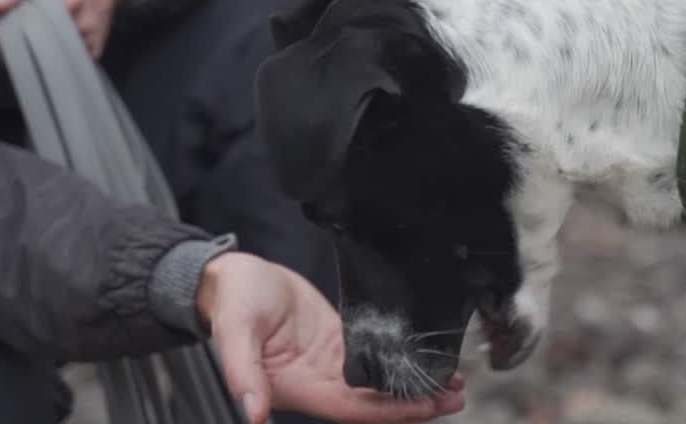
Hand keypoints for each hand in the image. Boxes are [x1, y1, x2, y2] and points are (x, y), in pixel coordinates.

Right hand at [196, 252, 465, 423]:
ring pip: (379, 381)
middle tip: (454, 396)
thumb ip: (243, 372)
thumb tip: (251, 414)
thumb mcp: (234, 331)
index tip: (426, 407)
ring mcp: (330, 361)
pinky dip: (400, 359)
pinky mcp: (338, 339)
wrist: (231, 276)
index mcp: (296, 387)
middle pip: (373, 402)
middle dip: (415, 402)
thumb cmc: (231, 301)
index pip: (351, 408)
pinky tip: (424, 356)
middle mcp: (318, 380)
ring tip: (452, 382)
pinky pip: (375, 356)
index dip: (390, 410)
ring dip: (413, 384)